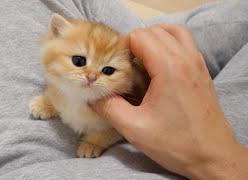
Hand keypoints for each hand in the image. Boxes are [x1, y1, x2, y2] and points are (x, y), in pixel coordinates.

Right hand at [91, 24, 247, 179]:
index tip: (115, 67)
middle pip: (155, 31)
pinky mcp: (202, 71)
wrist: (212, 156)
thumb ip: (108, 108)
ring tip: (140, 59)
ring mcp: (198, 64)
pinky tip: (158, 66)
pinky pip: (185, 43)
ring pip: (173, 32)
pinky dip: (169, 44)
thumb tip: (93, 96)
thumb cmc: (177, 144)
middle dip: (135, 42)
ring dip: (154, 38)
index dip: (122, 48)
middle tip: (124, 65)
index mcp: (170, 68)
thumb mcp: (134, 128)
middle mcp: (187, 59)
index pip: (140, 37)